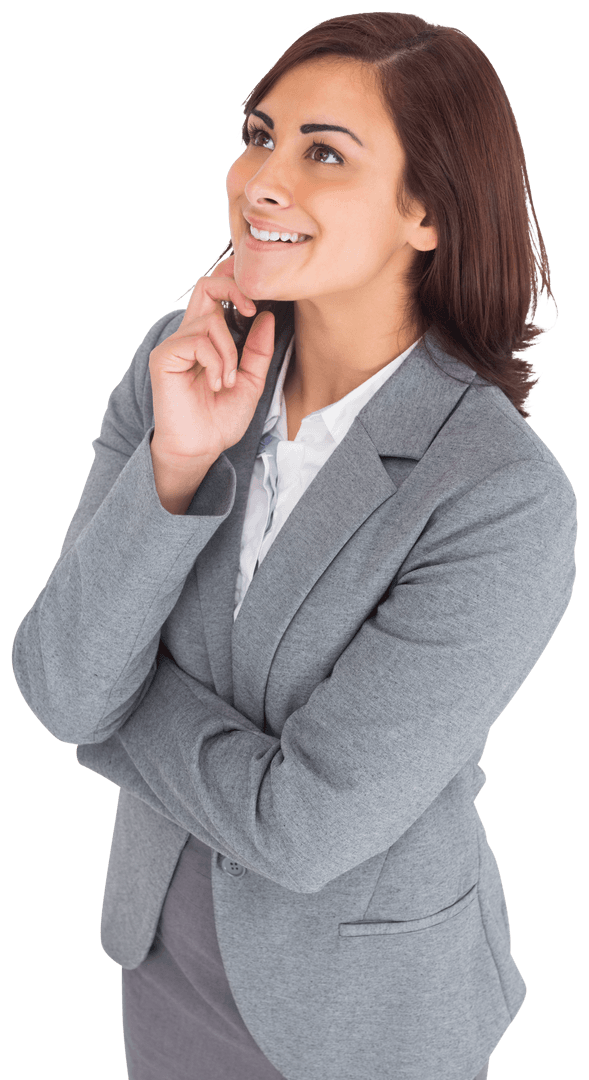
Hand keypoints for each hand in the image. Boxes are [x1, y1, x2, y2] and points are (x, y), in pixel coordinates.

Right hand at [149, 255, 274, 462]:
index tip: (259, 305)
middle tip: (253, 310)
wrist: (200, 448)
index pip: (215, 293)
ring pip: (210, 321)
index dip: (236, 286)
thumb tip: (266, 316)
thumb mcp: (251, 381)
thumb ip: (258, 351)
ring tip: (227, 382)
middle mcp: (188, 335)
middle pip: (206, 285)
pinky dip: (216, 362)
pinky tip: (216, 384)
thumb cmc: (220, 419)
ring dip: (229, 351)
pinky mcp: (164, 357)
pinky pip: (198, 341)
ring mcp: (174, 345)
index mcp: (207, 338)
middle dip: (233, 289)